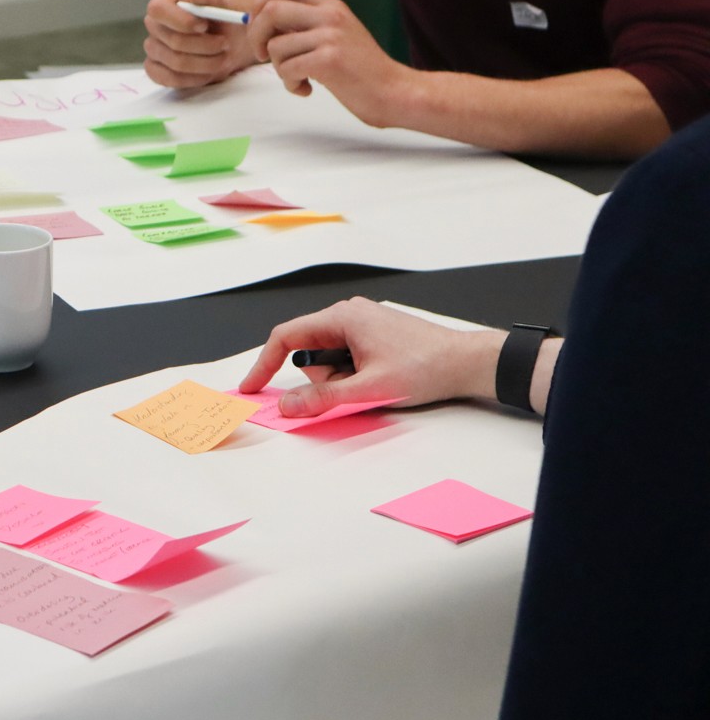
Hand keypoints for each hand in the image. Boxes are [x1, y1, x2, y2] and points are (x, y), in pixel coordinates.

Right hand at [144, 0, 255, 87]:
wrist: (223, 42)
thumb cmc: (220, 21)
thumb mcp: (221, 6)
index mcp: (164, 2)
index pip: (159, 10)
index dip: (181, 20)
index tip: (205, 26)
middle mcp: (154, 25)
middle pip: (173, 40)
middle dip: (204, 45)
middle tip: (225, 44)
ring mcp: (152, 48)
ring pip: (176, 62)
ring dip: (205, 63)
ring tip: (223, 58)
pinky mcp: (154, 69)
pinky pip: (170, 79)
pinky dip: (194, 79)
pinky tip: (208, 73)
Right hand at [239, 297, 504, 416]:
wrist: (467, 362)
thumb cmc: (426, 367)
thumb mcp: (369, 389)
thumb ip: (324, 398)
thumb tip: (288, 406)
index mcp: (342, 317)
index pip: (286, 337)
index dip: (264, 364)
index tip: (252, 387)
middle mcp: (349, 314)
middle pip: (309, 352)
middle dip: (324, 379)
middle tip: (355, 389)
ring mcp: (361, 323)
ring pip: (328, 358)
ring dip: (342, 379)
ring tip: (375, 384)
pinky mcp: (372, 335)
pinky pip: (346, 358)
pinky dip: (353, 375)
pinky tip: (380, 379)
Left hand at [246, 0, 411, 126]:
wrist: (394, 91)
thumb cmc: (362, 70)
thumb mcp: (337, 35)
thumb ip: (307, 27)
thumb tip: (264, 25)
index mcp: (331, 5)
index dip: (261, 5)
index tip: (259, 29)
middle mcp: (330, 15)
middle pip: (270, 10)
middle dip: (255, 36)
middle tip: (261, 57)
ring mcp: (330, 36)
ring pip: (275, 47)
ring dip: (278, 69)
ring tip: (298, 78)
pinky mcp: (329, 60)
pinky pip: (287, 69)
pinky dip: (290, 85)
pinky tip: (307, 89)